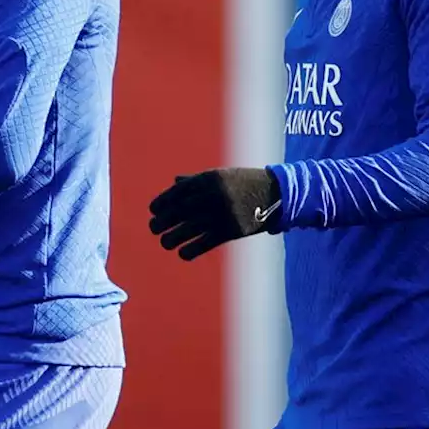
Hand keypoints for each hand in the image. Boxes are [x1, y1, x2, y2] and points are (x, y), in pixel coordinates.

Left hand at [148, 167, 282, 260]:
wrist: (275, 193)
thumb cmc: (244, 182)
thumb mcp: (221, 175)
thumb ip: (196, 180)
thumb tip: (174, 183)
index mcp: (208, 179)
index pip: (177, 193)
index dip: (162, 202)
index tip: (153, 211)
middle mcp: (213, 195)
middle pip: (179, 211)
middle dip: (162, 221)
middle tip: (153, 228)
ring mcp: (223, 213)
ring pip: (189, 229)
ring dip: (172, 238)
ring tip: (165, 242)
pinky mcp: (232, 230)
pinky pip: (206, 242)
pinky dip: (191, 250)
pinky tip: (182, 253)